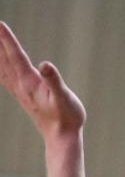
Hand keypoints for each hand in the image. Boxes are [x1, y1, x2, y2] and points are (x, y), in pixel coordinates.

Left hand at [0, 22, 84, 140]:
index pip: (16, 56)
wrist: (61, 137)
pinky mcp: (22, 95)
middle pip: (4, 59)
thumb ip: (54, 80)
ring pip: (1, 67)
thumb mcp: (64, 97)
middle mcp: (20, 85)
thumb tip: (45, 64)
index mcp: (29, 82)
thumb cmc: (67, 117)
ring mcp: (19, 91)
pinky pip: (4, 76)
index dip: (7, 39)